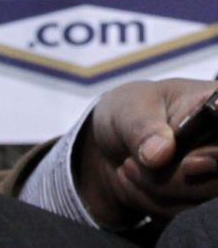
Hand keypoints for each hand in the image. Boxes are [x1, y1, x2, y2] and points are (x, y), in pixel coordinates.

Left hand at [77, 78, 217, 228]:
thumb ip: (143, 127)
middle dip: (171, 179)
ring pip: (200, 200)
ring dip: (155, 190)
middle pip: (217, 178)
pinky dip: (152, 202)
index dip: (215, 156)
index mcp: (215, 106)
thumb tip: (159, 153)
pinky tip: (134, 182)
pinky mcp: (201, 198)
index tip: (188, 164)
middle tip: (130, 164)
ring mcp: (214, 173)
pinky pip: (183, 214)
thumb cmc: (129, 111)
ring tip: (128, 167)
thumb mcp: (128, 109)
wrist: (113, 141)